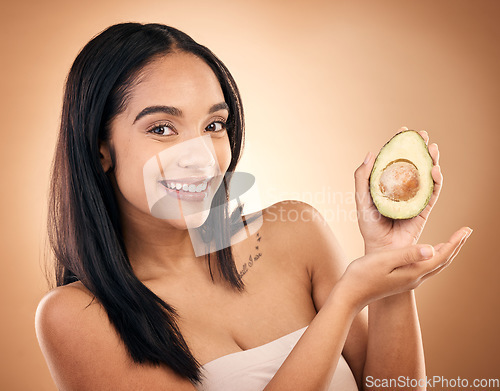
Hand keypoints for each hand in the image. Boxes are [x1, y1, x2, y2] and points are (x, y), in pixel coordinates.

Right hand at [336, 226, 472, 311]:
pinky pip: (426, 266)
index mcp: (413, 272)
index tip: (466, 230)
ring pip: (435, 264)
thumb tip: (431, 249)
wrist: (350, 294)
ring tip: (454, 240)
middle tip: (467, 231)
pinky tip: (430, 251)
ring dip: (447, 251)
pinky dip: (434, 256)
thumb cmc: (363, 275)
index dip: (455, 242)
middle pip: (443, 261)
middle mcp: (415, 278)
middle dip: (456, 246)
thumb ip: (407, 254)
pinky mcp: (401, 279)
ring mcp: (408, 280)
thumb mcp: (384, 260)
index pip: (441, 255)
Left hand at [354, 127, 442, 253]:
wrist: (381, 249)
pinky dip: (436, 180)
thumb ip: (362, 177)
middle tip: (423, 134)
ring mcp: (415, 198)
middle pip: (414, 164)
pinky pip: (433, 192)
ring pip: (426, 175)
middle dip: (419, 147)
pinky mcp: (424, 209)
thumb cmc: (369, 226)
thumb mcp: (361, 198)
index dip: (400, 145)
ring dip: (431, 160)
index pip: (395, 160)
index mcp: (388, 184)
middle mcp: (403, 189)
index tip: (403, 130)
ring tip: (432, 147)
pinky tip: (435, 169)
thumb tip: (371, 152)